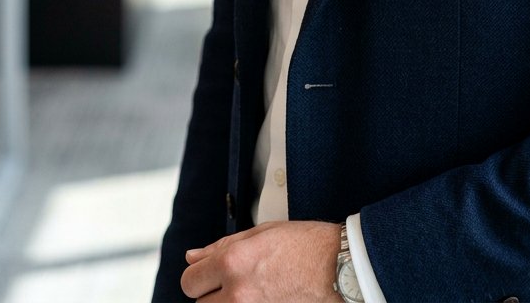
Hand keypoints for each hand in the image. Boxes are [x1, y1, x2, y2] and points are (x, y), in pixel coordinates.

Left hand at [180, 219, 340, 300]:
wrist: (340, 271)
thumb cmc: (306, 246)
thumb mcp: (262, 233)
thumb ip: (221, 246)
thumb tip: (192, 257)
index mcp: (233, 262)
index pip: (190, 281)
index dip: (200, 276)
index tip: (211, 275)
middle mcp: (236, 293)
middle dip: (213, 293)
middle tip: (237, 283)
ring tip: (252, 292)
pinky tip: (263, 299)